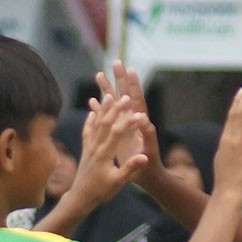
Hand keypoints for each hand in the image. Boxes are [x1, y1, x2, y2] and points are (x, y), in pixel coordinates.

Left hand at [69, 93, 147, 207]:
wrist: (80, 198)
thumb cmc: (101, 191)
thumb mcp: (118, 182)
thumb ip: (130, 168)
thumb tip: (144, 157)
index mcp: (105, 154)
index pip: (118, 133)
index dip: (129, 122)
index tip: (140, 114)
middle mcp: (95, 147)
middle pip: (106, 123)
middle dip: (116, 109)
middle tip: (125, 96)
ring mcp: (89, 148)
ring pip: (96, 124)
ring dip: (103, 110)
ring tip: (108, 96)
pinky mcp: (86, 150)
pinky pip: (87, 132)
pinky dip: (90, 121)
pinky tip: (91, 113)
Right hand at [96, 60, 162, 180]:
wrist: (149, 179)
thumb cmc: (150, 168)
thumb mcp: (149, 153)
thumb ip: (148, 137)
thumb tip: (146, 120)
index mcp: (140, 124)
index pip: (137, 100)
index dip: (133, 85)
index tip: (130, 69)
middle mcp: (133, 122)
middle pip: (126, 96)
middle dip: (120, 79)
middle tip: (116, 61)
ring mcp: (125, 128)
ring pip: (114, 105)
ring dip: (108, 90)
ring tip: (99, 74)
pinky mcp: (119, 135)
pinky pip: (107, 119)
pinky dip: (100, 110)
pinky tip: (92, 101)